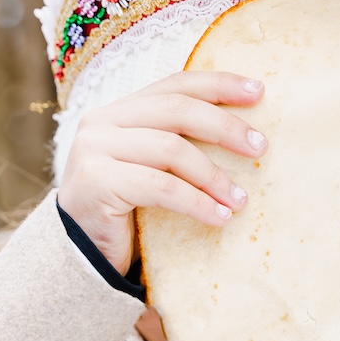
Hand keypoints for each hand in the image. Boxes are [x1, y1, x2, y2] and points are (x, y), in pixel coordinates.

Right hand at [57, 72, 266, 273]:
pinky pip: (161, 187)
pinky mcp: (96, 181)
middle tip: (260, 148)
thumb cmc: (124, 212)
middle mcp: (101, 122)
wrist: (79, 255)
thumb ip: (175, 142)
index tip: (258, 92)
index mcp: (118, 111)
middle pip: (176, 111)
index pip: (174, 85)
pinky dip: (197, 202)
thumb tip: (242, 130)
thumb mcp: (151, 168)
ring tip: (240, 198)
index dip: (218, 84)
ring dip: (213, 176)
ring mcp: (93, 150)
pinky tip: (220, 217)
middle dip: (224, 126)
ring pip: (171, 150)